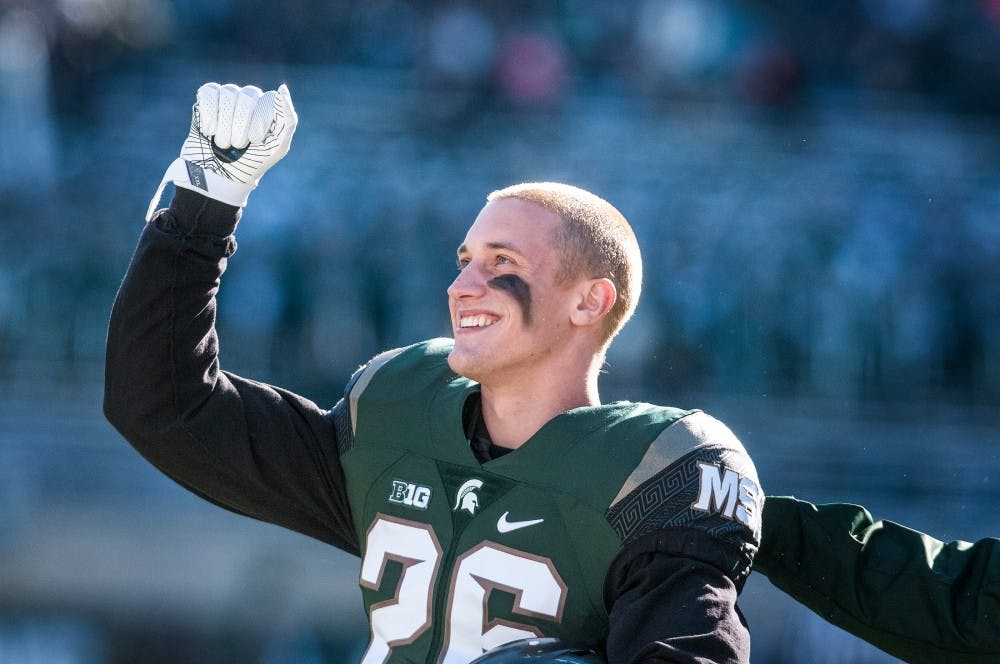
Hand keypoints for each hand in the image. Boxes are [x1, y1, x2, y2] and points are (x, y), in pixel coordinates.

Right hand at [147, 82, 297, 217]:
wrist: (220, 178)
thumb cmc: (252, 163)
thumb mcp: (278, 147)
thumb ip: (288, 119)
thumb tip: (282, 87)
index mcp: (268, 108)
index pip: (268, 99)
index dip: (260, 121)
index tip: (256, 141)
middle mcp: (249, 100)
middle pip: (247, 95)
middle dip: (242, 125)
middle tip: (239, 145)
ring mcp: (227, 99)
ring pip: (228, 93)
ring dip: (225, 124)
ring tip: (224, 143)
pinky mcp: (206, 101)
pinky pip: (208, 92)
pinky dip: (210, 114)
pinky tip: (210, 131)